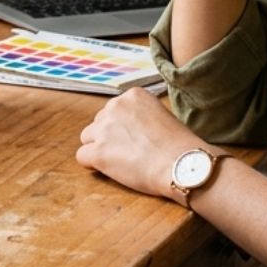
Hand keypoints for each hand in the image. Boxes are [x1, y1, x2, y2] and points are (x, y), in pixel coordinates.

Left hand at [76, 88, 208, 202]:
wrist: (183, 165)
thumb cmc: (179, 146)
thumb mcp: (161, 116)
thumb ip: (139, 117)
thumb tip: (126, 130)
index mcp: (133, 96)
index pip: (113, 111)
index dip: (122, 128)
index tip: (137, 139)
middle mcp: (115, 106)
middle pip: (98, 123)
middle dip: (109, 138)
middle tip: (130, 153)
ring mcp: (104, 128)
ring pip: (87, 138)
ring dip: (100, 149)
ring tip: (122, 162)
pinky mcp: (98, 151)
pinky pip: (82, 156)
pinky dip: (94, 165)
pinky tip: (112, 170)